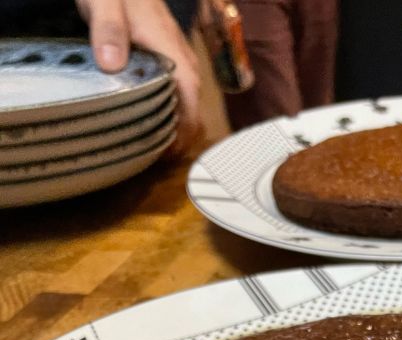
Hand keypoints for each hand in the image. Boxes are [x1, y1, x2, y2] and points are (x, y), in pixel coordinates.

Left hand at [75, 0, 202, 153]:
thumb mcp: (105, 2)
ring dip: (177, 127)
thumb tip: (111, 63)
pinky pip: (180, 93)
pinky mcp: (172, 57)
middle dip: (180, 139)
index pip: (191, 107)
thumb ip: (108, 29)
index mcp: (174, 56)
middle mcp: (184, 61)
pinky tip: (150, 118)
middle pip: (193, 112)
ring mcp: (180, 59)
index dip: (182, 137)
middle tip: (154, 158)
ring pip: (188, 104)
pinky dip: (172, 112)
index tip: (164, 156)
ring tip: (153, 145)